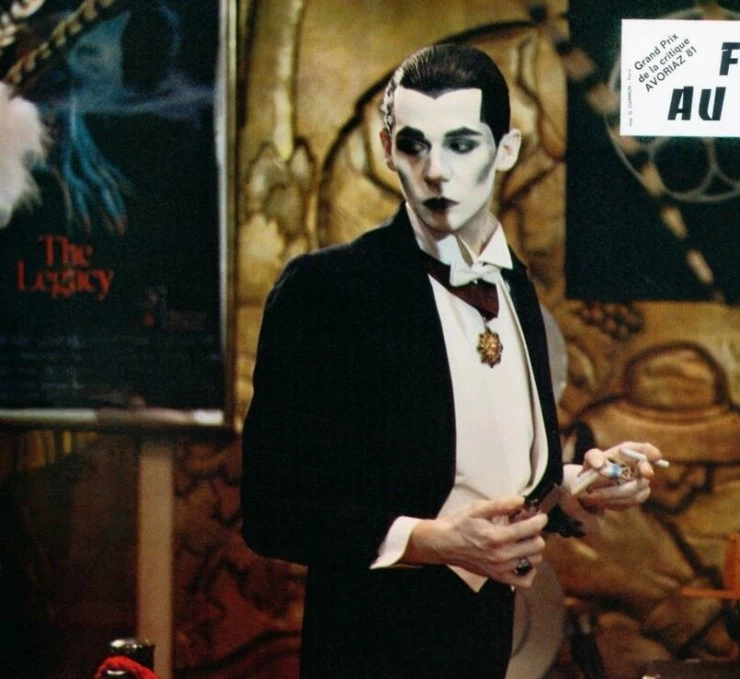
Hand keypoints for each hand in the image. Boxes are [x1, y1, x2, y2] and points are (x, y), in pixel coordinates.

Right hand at [402, 496, 547, 587]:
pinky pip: (524, 581)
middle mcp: (500, 555)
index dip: (540, 520)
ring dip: (532, 549)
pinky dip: (528, 571)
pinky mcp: (497, 577)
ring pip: (533, 561)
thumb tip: (520, 500)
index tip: (541, 516)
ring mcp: (500, 569)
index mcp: (496, 536)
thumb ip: (501, 504)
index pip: (529, 529)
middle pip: (536, 546)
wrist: (443, 543)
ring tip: (523, 540)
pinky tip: (522, 559)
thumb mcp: (477, 508)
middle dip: (536, 533)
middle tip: (528, 525)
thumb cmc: (459, 525)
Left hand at [565, 441, 664, 511]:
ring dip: (614, 493)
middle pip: (646, 471)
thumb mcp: (590, 458)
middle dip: (637, 478)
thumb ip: (594, 457)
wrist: (591, 486)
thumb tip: (600, 466)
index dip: (651, 452)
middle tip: (628, 481)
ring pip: (635, 490)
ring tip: (594, 494)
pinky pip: (629, 501)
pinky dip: (614, 501)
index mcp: (629, 452)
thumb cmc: (594, 467)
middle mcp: (638, 466)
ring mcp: (641, 483)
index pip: (645, 449)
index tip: (655, 456)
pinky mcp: (637, 497)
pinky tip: (601, 499)